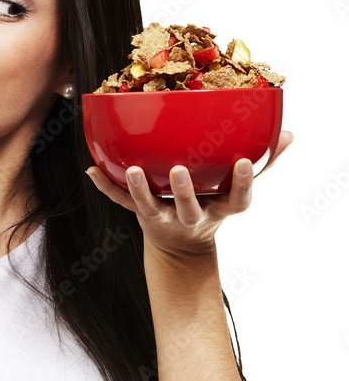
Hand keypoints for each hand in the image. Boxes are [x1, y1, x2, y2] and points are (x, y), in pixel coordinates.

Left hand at [85, 129, 294, 258]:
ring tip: (132, 170)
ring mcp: (163, 219)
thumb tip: (289, 134)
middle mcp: (191, 217)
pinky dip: (106, 188)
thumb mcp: (237, 190)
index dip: (241, 184)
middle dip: (184, 191)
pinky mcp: (141, 217)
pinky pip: (121, 203)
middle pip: (188, 207)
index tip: (242, 164)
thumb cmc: (212, 204)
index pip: (236, 200)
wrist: (181, 246)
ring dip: (139, 189)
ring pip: (149, 207)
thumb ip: (263, 164)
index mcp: (219, 209)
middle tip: (178, 170)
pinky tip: (91, 170)